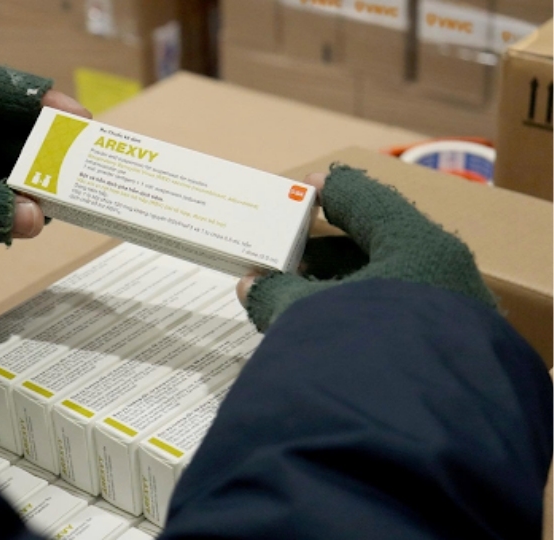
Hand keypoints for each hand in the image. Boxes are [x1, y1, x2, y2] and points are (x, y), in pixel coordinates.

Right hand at [237, 167, 495, 331]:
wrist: (409, 441)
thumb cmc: (360, 351)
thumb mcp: (308, 313)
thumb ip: (274, 292)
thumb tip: (249, 285)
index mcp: (418, 246)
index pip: (366, 199)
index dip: (326, 190)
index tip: (299, 189)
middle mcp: (439, 275)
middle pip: (372, 245)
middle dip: (321, 250)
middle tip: (282, 252)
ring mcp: (442, 317)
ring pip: (378, 286)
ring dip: (331, 288)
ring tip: (285, 297)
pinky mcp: (434, 354)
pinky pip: (388, 321)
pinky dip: (350, 319)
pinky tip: (315, 332)